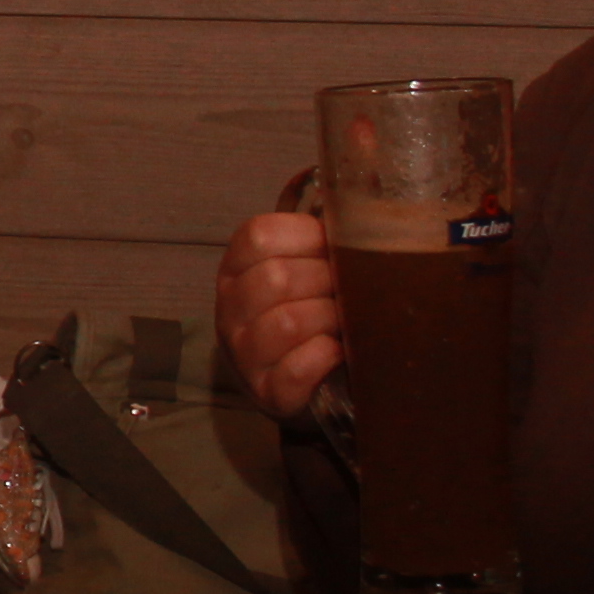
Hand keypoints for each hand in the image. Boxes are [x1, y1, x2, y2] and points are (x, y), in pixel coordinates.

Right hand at [215, 206, 344, 424]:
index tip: (334, 251)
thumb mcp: (303, 269)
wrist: (304, 386)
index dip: (307, 237)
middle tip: (349, 292)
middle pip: (276, 277)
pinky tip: (337, 352)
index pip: (259, 235)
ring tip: (346, 323)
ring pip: (288, 322)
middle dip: (328, 282)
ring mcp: (244, 354)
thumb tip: (364, 199)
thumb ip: (319, 239)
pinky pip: (296, 370)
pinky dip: (325, 357)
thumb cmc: (311, 312)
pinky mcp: (268, 394)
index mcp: (236, 270)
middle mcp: (229, 310)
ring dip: (330, 320)